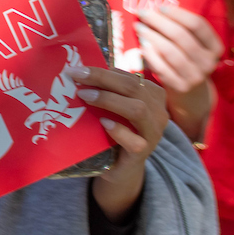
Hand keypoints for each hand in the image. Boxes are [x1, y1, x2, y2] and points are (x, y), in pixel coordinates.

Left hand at [66, 65, 167, 221]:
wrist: (120, 166)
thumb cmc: (115, 129)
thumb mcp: (114, 105)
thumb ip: (107, 89)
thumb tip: (81, 71)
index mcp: (152, 94)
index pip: (128, 77)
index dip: (102, 71)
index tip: (77, 69)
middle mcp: (157, 111)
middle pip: (132, 87)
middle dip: (101, 78)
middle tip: (76, 76)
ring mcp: (153, 133)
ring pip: (138, 109)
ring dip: (108, 100)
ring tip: (84, 96)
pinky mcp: (143, 152)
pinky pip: (135, 141)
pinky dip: (118, 130)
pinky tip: (103, 123)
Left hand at [137, 5, 221, 137]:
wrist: (191, 94)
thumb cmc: (188, 60)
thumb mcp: (194, 45)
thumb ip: (182, 29)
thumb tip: (155, 7)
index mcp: (215, 47)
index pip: (198, 25)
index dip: (178, 14)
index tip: (160, 7)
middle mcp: (208, 62)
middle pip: (181, 36)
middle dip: (159, 22)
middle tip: (143, 13)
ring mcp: (195, 76)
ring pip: (170, 51)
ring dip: (152, 36)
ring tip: (139, 27)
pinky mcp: (180, 87)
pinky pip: (161, 68)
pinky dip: (150, 55)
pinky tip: (142, 45)